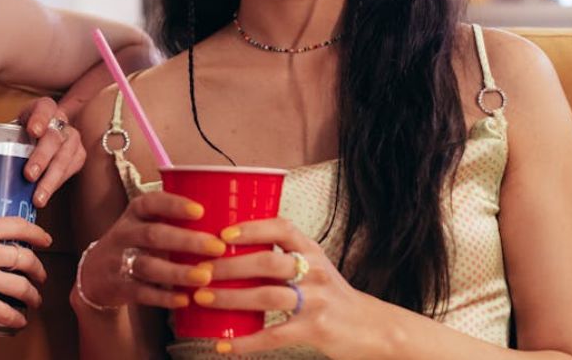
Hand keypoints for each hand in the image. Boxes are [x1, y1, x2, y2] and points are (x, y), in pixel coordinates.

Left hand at [0, 98, 85, 207]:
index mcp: (41, 110)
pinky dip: (59, 182)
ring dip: (52, 178)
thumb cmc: (18, 138)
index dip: (40, 117)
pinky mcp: (77, 156)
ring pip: (66, 156)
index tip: (32, 131)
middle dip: (42, 157)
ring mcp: (71, 138)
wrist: (40, 140)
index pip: (45, 107)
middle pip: (55, 137)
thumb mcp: (3, 136)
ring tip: (38, 197)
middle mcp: (60, 122)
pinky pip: (72, 169)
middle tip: (28, 175)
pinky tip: (47, 195)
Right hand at [0, 217, 51, 329]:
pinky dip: (17, 319)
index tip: (46, 240)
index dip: (38, 234)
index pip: (19, 226)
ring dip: (33, 296)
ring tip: (34, 300)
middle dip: (39, 269)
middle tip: (41, 276)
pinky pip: (6, 313)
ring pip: (22, 287)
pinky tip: (18, 322)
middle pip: (27, 258)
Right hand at [76, 191, 225, 311]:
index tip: (200, 210)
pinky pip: (141, 292)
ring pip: (148, 265)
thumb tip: (227, 222)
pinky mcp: (119, 286)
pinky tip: (185, 300)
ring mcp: (119, 260)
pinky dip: (164, 297)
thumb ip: (175, 221)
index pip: (151, 202)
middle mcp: (125, 233)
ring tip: (205, 277)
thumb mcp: (145, 223)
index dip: (175, 205)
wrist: (94, 274)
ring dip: (178, 272)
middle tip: (217, 247)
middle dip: (186, 241)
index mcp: (135, 213)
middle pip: (153, 234)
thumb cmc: (136, 243)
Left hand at [202, 217, 389, 357]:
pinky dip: (245, 342)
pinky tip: (222, 344)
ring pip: (267, 297)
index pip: (281, 228)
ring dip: (230, 298)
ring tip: (202, 298)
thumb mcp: (313, 265)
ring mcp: (316, 301)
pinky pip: (274, 335)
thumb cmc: (330, 294)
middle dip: (229, 266)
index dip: (251, 228)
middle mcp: (315, 271)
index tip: (221, 233)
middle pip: (267, 262)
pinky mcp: (314, 330)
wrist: (371, 327)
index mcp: (311, 250)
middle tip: (200, 270)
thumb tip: (227, 247)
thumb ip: (281, 255)